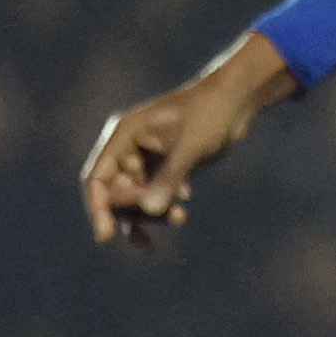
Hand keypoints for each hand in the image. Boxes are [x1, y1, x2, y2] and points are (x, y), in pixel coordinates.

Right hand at [80, 33, 296, 247]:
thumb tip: (150, 210)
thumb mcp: (191, 146)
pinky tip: (181, 210)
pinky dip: (163, 205)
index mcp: (124, 135)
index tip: (106, 236)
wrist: (238, 100)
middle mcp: (129, 147)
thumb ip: (170, 177)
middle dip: (137, 211)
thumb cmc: (212, 113)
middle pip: (116, 192)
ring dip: (152, 212)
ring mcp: (146, 157)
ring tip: (180, 217)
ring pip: (136, 196)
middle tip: (172, 217)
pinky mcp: (165, 165)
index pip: (98, 178)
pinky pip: (153, 193)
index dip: (98, 208)